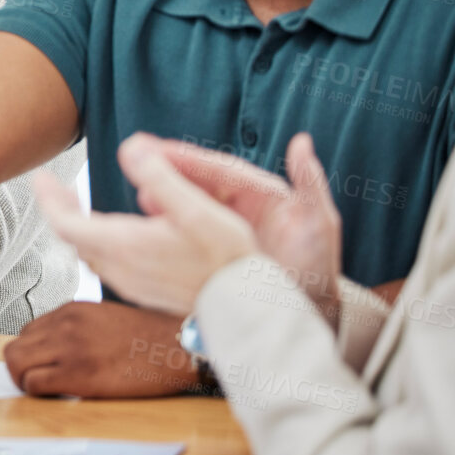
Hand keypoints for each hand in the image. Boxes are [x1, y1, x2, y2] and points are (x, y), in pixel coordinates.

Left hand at [3, 302, 198, 397]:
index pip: (28, 331)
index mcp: (73, 309)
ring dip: (25, 381)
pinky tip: (61, 395)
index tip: (48, 366)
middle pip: (14, 347)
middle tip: (41, 382)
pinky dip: (39, 393)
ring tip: (49, 390)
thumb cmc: (151, 337)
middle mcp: (65, 324)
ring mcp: (69, 347)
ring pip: (16, 364)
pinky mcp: (77, 373)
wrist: (179, 346)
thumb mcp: (108, 318)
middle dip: (22, 368)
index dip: (35, 353)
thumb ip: (80, 326)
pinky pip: (33, 384)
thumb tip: (60, 347)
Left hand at [33, 140, 256, 315]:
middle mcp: (120, 268)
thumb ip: (160, 177)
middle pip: (73, 238)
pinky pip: (108, 264)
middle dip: (61, 209)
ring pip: (90, 252)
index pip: (66, 222)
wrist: (244, 305)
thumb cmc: (225, 258)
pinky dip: (99, 243)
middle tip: (56, 188)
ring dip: (79, 227)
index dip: (48, 198)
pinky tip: (115, 234)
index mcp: (124, 245)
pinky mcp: (144, 290)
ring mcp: (131, 283)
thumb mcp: (195, 208)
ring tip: (80, 206)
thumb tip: (130, 148)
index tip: (41, 178)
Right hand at [137, 132, 342, 315]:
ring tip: (138, 182)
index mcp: (265, 194)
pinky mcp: (218, 246)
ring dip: (165, 189)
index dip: (190, 158)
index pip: (222, 170)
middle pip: (200, 180)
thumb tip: (302, 142)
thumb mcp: (319, 223)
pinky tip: (148, 215)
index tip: (159, 149)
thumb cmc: (318, 269)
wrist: (307, 312)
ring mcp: (229, 224)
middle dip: (168, 166)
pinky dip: (169, 219)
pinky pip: (190, 227)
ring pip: (192, 201)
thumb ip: (311, 182)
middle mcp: (244, 204)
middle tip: (135, 153)